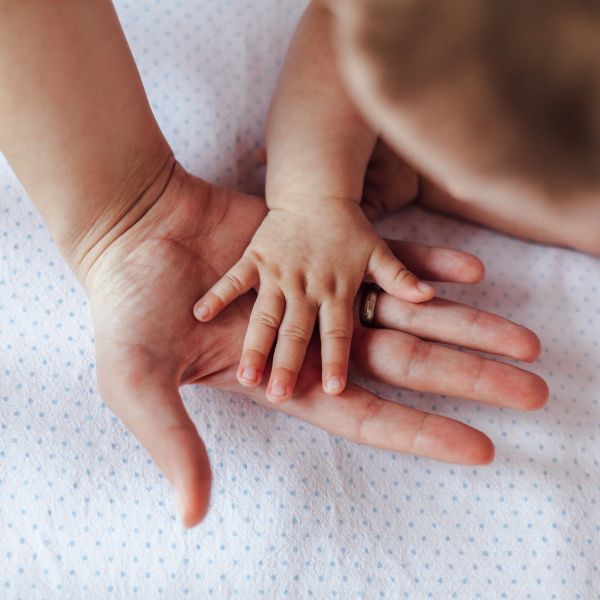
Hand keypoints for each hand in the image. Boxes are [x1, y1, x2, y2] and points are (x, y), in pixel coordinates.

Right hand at [84, 163, 546, 527]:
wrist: (133, 232)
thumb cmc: (128, 309)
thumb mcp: (139, 383)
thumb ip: (173, 443)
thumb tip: (194, 517)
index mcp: (283, 379)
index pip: (366, 414)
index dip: (420, 431)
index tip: (480, 447)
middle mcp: (315, 340)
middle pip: (404, 365)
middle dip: (467, 378)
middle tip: (532, 389)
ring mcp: (322, 292)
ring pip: (406, 313)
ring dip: (463, 323)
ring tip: (524, 336)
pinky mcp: (320, 249)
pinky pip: (383, 258)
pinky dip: (424, 265)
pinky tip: (472, 273)